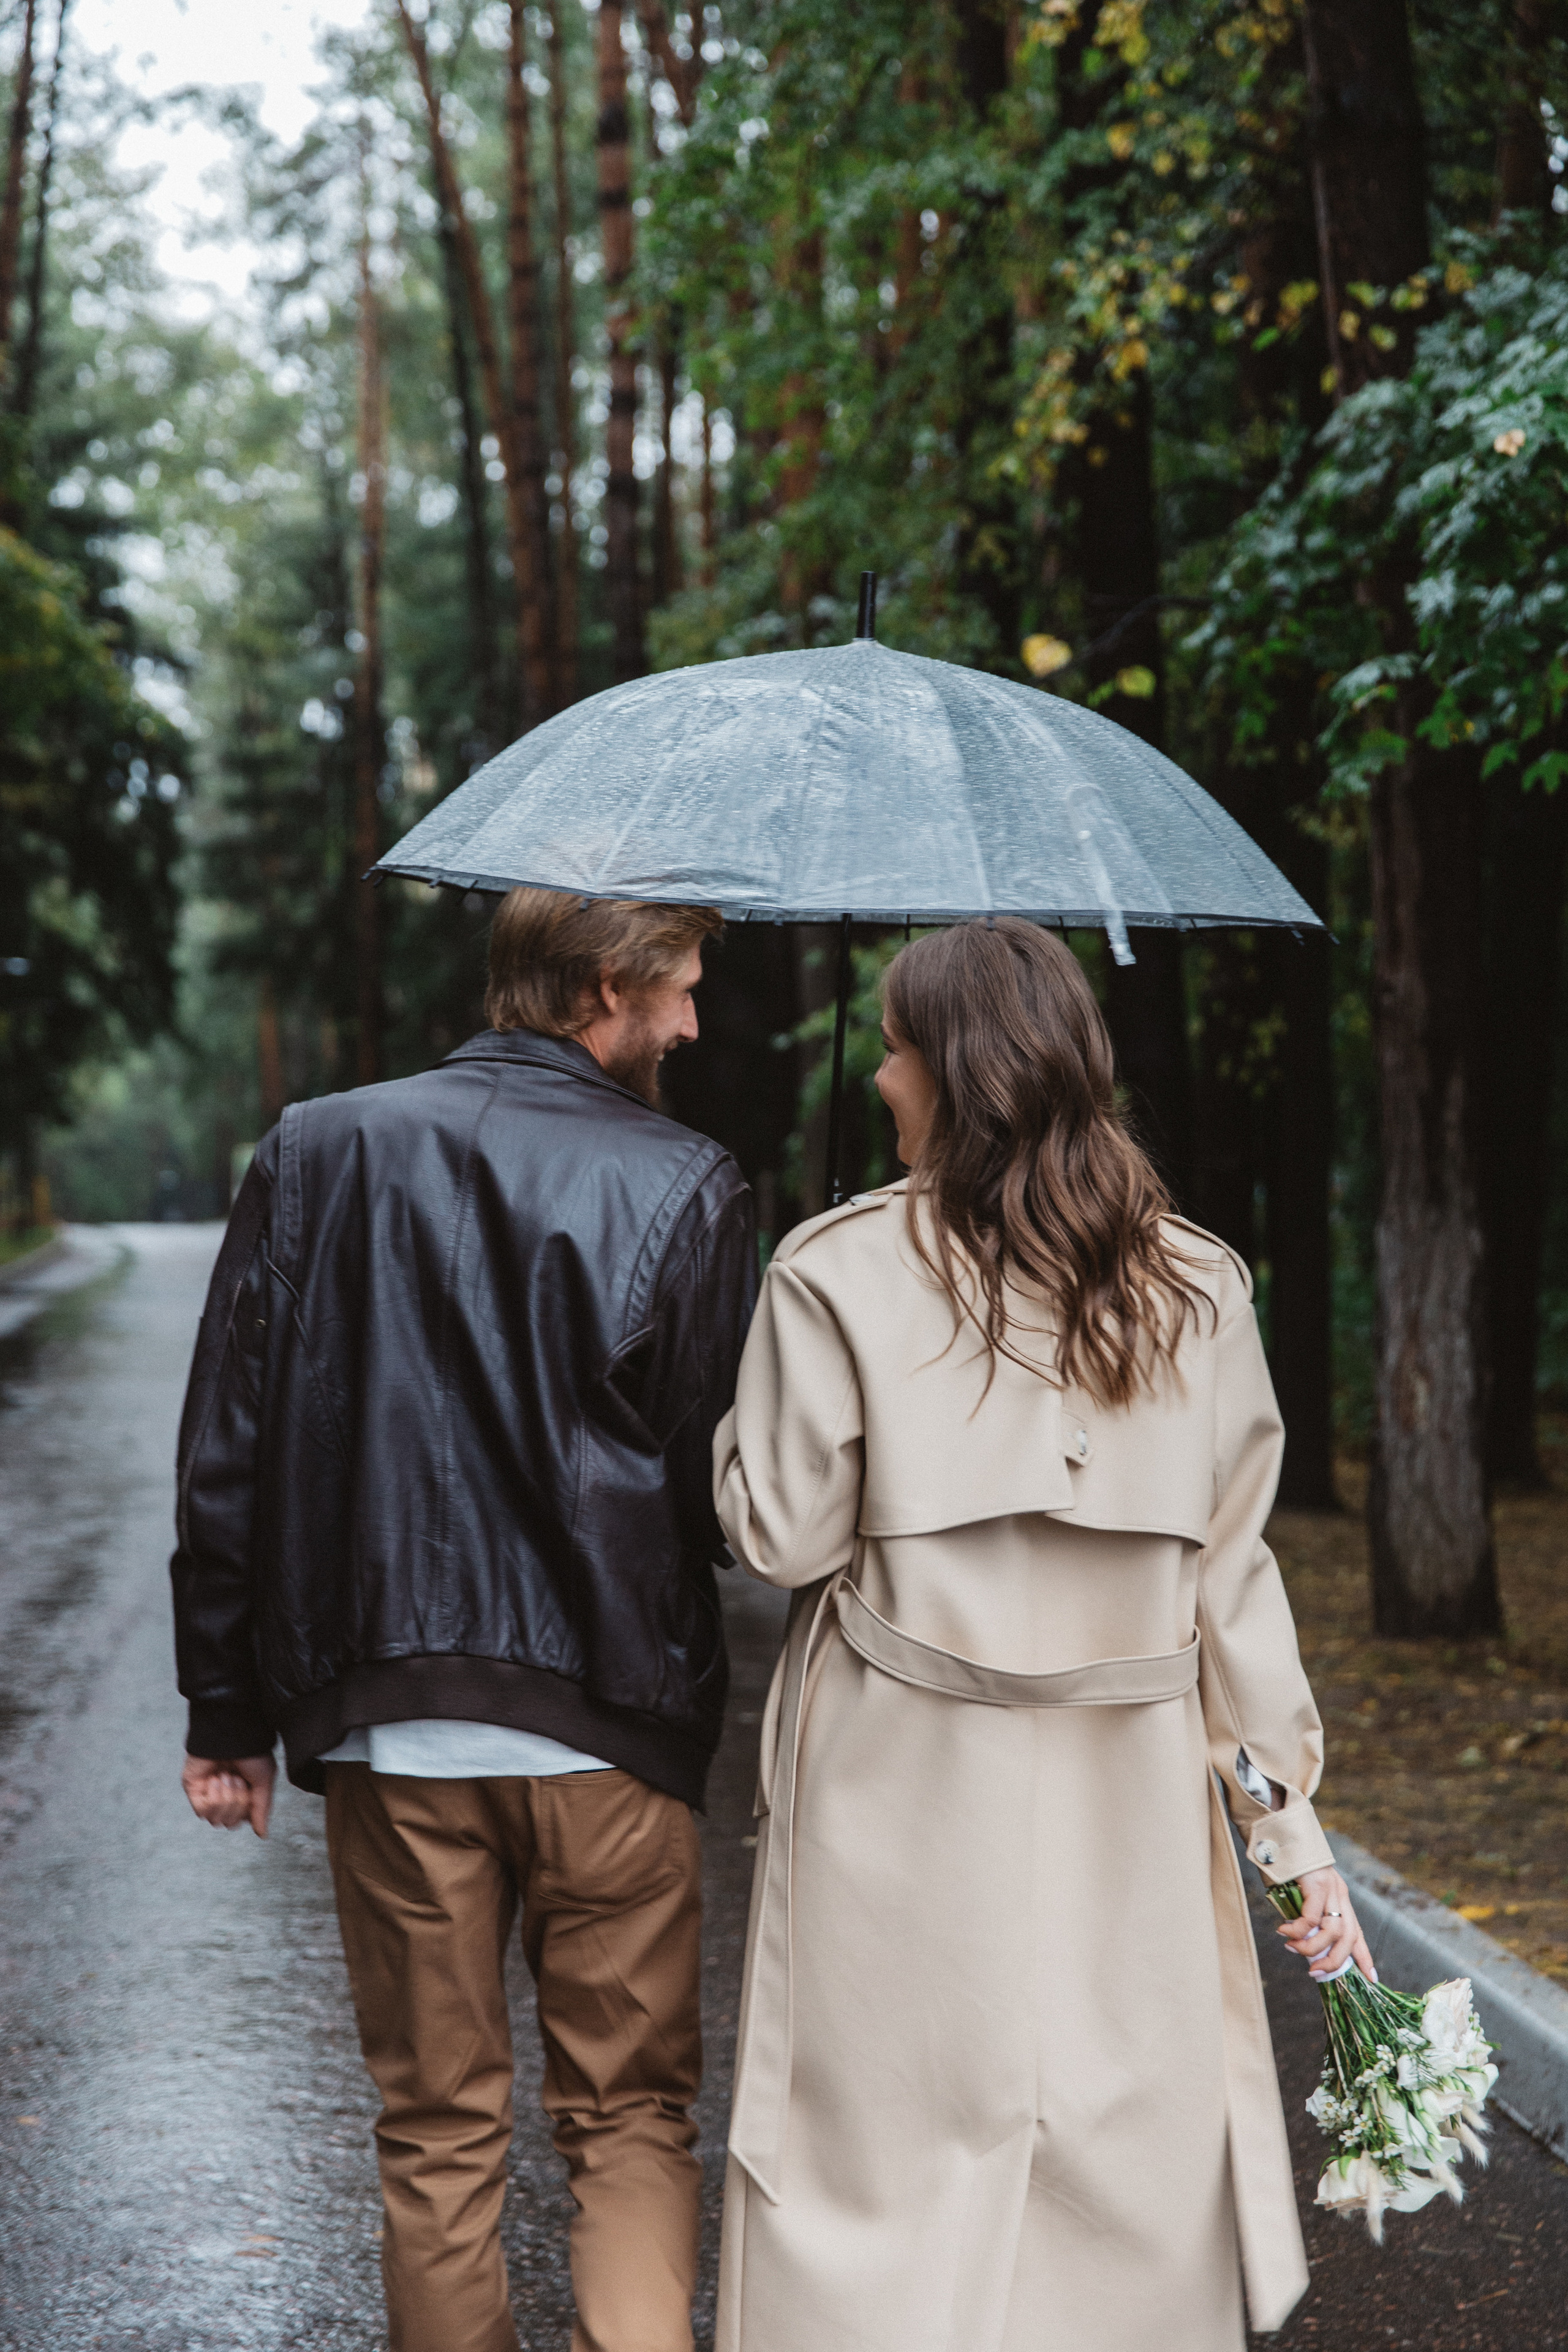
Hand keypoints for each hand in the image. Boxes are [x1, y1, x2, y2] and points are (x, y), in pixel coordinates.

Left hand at [182, 1753, 275, 1837]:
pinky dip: (212, 1798)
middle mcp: (224, 1795)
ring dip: (225, 1799)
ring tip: (226, 1777)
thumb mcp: (263, 1782)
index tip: (249, 1789)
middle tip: (238, 1780)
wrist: (232, 1735)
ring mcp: (207, 1793)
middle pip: (229, 1822)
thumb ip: (261, 1810)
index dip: (246, 1810)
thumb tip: (262, 1835)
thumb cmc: (252, 1753)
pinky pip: (202, 1811)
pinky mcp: (194, 1789)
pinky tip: (215, 1780)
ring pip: (215, 1820)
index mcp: (241, 1794)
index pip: (241, 1820)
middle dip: (237, 1803)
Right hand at [1276, 1864, 1375, 1982]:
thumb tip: (1299, 1942)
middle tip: (1314, 1973)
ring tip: (1292, 1948)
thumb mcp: (1298, 1895)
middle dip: (1334, 1962)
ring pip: (1333, 1931)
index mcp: (1340, 1898)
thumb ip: (1302, 1914)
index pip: (1356, 1932)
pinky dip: (1297, 1930)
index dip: (1364, 1956)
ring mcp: (1330, 1888)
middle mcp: (1339, 1894)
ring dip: (1312, 1948)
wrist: (1280, 1834)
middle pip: (1348, 1937)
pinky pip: (1311, 1918)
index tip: (1371, 1977)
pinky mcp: (1316, 1884)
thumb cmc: (1285, 1866)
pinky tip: (1284, 1931)